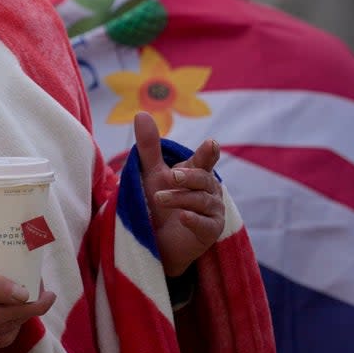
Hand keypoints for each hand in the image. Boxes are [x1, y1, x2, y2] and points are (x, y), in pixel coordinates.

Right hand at [0, 259, 56, 350]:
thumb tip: (24, 294)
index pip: (23, 312)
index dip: (41, 301)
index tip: (49, 291)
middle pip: (20, 321)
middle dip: (30, 304)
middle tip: (32, 284)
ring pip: (12, 331)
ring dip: (20, 315)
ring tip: (19, 296)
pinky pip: (0, 338)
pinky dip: (8, 325)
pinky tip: (4, 310)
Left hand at [134, 111, 224, 276]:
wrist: (156, 239)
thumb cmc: (157, 202)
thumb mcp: (151, 173)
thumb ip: (149, 146)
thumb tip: (141, 113)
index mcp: (197, 172)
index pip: (205, 159)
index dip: (208, 152)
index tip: (210, 144)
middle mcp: (209, 190)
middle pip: (203, 179)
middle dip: (188, 177)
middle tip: (170, 176)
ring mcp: (212, 211)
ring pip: (201, 200)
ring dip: (179, 198)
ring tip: (158, 199)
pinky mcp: (210, 231)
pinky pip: (205, 224)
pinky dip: (193, 219)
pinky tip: (182, 217)